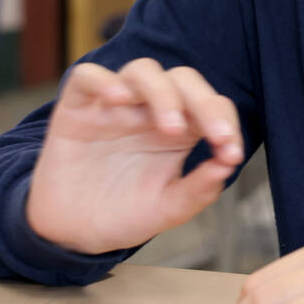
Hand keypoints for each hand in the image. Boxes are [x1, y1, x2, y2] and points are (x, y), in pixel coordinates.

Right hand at [25, 59, 242, 254]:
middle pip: (182, 79)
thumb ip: (198, 190)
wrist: (72, 233)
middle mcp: (149, 110)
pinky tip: (118, 100)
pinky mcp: (77, 108)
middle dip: (204, 102)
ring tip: (169, 127)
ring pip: (143, 70)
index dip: (226, 122)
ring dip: (162, 92)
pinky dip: (104, 80)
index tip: (232, 152)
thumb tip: (227, 165)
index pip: (212, 105)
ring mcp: (114, 105)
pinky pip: (87, 76)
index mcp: (180, 129)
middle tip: (214, 135)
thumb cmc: (123, 215)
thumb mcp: (166, 210)